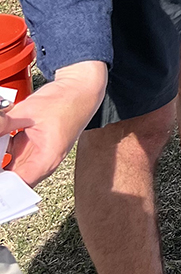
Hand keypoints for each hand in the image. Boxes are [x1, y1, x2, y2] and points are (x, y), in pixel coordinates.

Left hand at [5, 62, 105, 185]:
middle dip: (1, 170)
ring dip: (2, 157)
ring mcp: (37, 153)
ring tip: (2, 140)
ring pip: (10, 166)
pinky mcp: (33, 145)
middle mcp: (44, 161)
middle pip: (12, 177)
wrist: (80, 88)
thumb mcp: (28, 111)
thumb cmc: (66, 101)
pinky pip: (11, 154)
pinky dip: (3, 149)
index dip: (3, 185)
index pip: (18, 184)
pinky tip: (3, 137)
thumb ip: (3, 123)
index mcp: (48, 159)